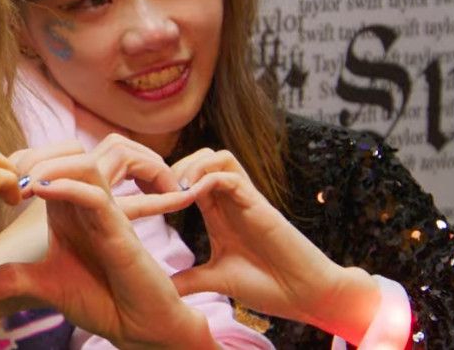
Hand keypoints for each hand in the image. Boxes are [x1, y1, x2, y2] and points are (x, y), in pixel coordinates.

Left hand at [0, 135, 212, 348]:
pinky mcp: (120, 231)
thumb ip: (10, 280)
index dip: (19, 162)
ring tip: (25, 185)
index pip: (47, 162)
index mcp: (67, 207)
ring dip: (52, 165)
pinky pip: (97, 195)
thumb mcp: (42, 285)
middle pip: (68, 150)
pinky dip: (69, 187)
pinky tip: (42, 195)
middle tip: (9, 181)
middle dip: (35, 155)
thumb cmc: (98, 298)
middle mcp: (88, 202)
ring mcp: (106, 213)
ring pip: (85, 163)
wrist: (134, 326)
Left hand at [170, 148, 381, 342]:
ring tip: (175, 192)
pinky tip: (191, 198)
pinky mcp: (259, 205)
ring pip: (217, 157)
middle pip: (201, 157)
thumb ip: (190, 279)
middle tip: (159, 191)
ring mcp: (246, 200)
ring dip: (191, 167)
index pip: (190, 177)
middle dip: (175, 166)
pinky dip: (207, 180)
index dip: (166, 180)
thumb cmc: (268, 286)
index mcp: (218, 213)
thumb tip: (160, 290)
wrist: (306, 297)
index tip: (147, 199)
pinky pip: (230, 176)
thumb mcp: (217, 280)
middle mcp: (231, 201)